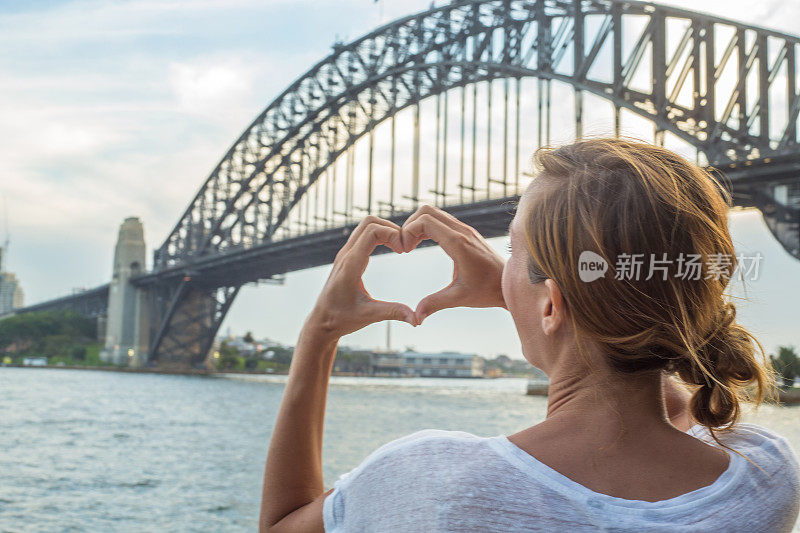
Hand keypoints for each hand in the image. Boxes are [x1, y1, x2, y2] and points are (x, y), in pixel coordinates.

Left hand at [304, 215, 415, 339]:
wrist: (322, 321)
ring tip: (400, 247)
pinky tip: (391, 249)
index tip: (404, 251)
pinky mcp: (347, 256)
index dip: (393, 234)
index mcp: (351, 265)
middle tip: (405, 246)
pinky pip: (364, 234)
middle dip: (391, 228)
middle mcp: (346, 255)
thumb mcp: (369, 316)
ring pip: (366, 226)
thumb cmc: (342, 318)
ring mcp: (345, 254)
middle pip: (369, 222)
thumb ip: (393, 313)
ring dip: (386, 230)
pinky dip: (380, 235)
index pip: (372, 232)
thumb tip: (417, 320)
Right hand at [401, 205, 506, 324]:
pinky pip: (441, 220)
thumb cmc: (487, 291)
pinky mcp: (466, 233)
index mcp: (458, 243)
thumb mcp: (459, 299)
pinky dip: (427, 227)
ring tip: (410, 246)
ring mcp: (465, 230)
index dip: (408, 232)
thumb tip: (415, 318)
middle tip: (404, 247)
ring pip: (434, 213)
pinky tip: (422, 244)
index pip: (425, 221)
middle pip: (426, 210)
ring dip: (417, 225)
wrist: (509, 285)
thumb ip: (434, 304)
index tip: (404, 251)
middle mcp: (462, 231)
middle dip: (409, 225)